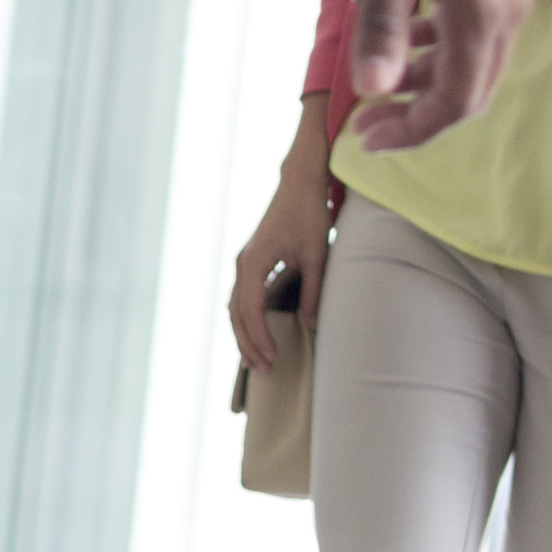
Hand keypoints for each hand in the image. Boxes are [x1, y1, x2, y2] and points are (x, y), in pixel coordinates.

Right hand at [225, 99, 336, 372]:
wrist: (299, 183)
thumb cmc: (308, 214)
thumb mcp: (316, 254)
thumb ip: (314, 291)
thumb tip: (311, 326)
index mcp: (254, 262)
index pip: (250, 309)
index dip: (259, 336)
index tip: (272, 357)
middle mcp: (243, 264)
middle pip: (236, 313)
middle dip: (248, 342)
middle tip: (264, 368)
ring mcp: (244, 263)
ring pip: (235, 307)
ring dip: (244, 334)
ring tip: (255, 360)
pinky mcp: (252, 262)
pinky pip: (242, 297)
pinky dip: (246, 319)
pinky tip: (255, 334)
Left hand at [348, 0, 532, 152]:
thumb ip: (382, 30)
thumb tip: (372, 92)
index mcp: (480, 12)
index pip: (455, 103)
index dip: (412, 132)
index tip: (367, 139)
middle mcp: (509, 8)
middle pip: (473, 90)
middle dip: (422, 115)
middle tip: (371, 122)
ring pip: (479, 60)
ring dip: (434, 80)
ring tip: (386, 77)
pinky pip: (484, 28)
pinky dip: (448, 46)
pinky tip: (414, 30)